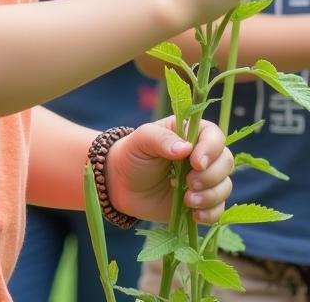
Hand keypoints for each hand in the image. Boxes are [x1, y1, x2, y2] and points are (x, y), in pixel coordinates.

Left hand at [105, 118, 232, 224]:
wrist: (122, 185)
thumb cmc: (132, 155)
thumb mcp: (141, 140)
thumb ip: (160, 139)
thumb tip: (185, 148)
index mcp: (188, 133)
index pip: (214, 135)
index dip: (211, 149)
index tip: (196, 163)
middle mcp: (201, 154)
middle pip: (226, 161)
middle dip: (211, 175)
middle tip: (189, 183)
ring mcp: (204, 179)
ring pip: (225, 186)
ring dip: (210, 196)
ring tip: (187, 200)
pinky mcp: (202, 201)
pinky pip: (219, 209)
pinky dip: (211, 213)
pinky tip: (194, 215)